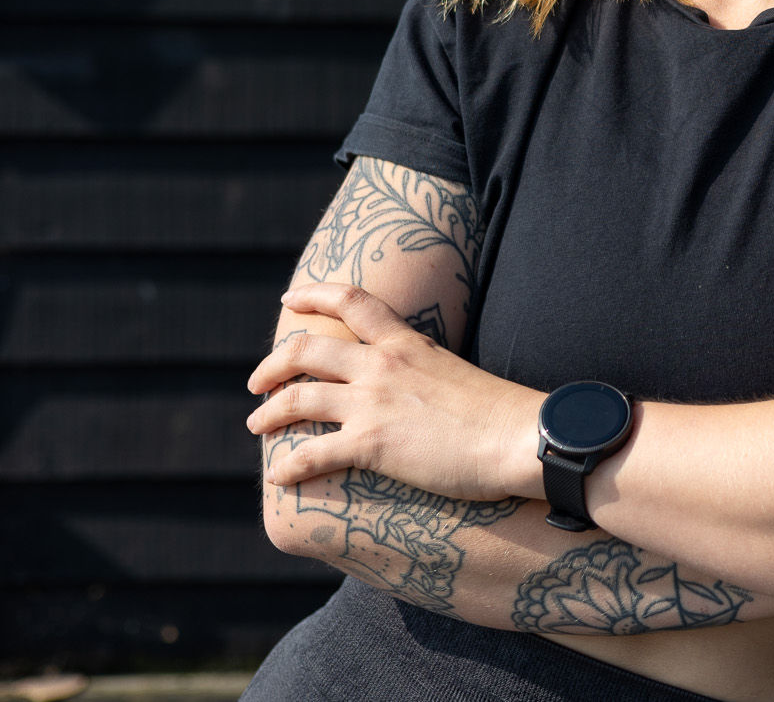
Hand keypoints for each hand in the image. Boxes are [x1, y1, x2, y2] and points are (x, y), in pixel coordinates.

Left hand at [247, 282, 543, 500]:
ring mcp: (374, 403)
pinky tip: (279, 477)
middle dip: (271, 364)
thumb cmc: (500, 413)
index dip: (313, 295)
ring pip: (297, 398)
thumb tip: (414, 385)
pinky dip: (288, 466)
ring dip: (268, 413)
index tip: (288, 300)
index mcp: (407, 343)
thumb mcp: (454, 372)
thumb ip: (423, 371)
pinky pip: (311, 453)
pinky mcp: (372, 444)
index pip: (352, 301)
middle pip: (306, 349)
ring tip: (256, 424)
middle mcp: (382, 365)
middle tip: (257, 382)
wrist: (517, 437)